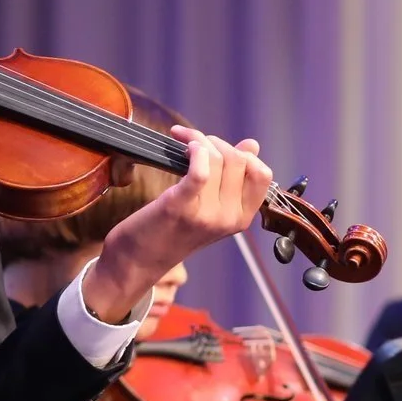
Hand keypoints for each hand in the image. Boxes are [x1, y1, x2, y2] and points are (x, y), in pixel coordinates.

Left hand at [86, 128, 271, 320]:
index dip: (244, 155)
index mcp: (241, 218)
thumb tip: (252, 145)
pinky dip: (194, 149)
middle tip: (195, 144)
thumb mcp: (209, 207)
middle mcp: (229, 219)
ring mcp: (207, 215)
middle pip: (238, 161)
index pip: (263, 175)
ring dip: (199, 140)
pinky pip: (200, 170)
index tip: (221, 150)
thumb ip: (232, 178)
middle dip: (216, 143)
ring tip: (184, 143)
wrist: (139, 260)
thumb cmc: (171, 229)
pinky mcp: (180, 207)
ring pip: (218, 159)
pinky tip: (181, 143)